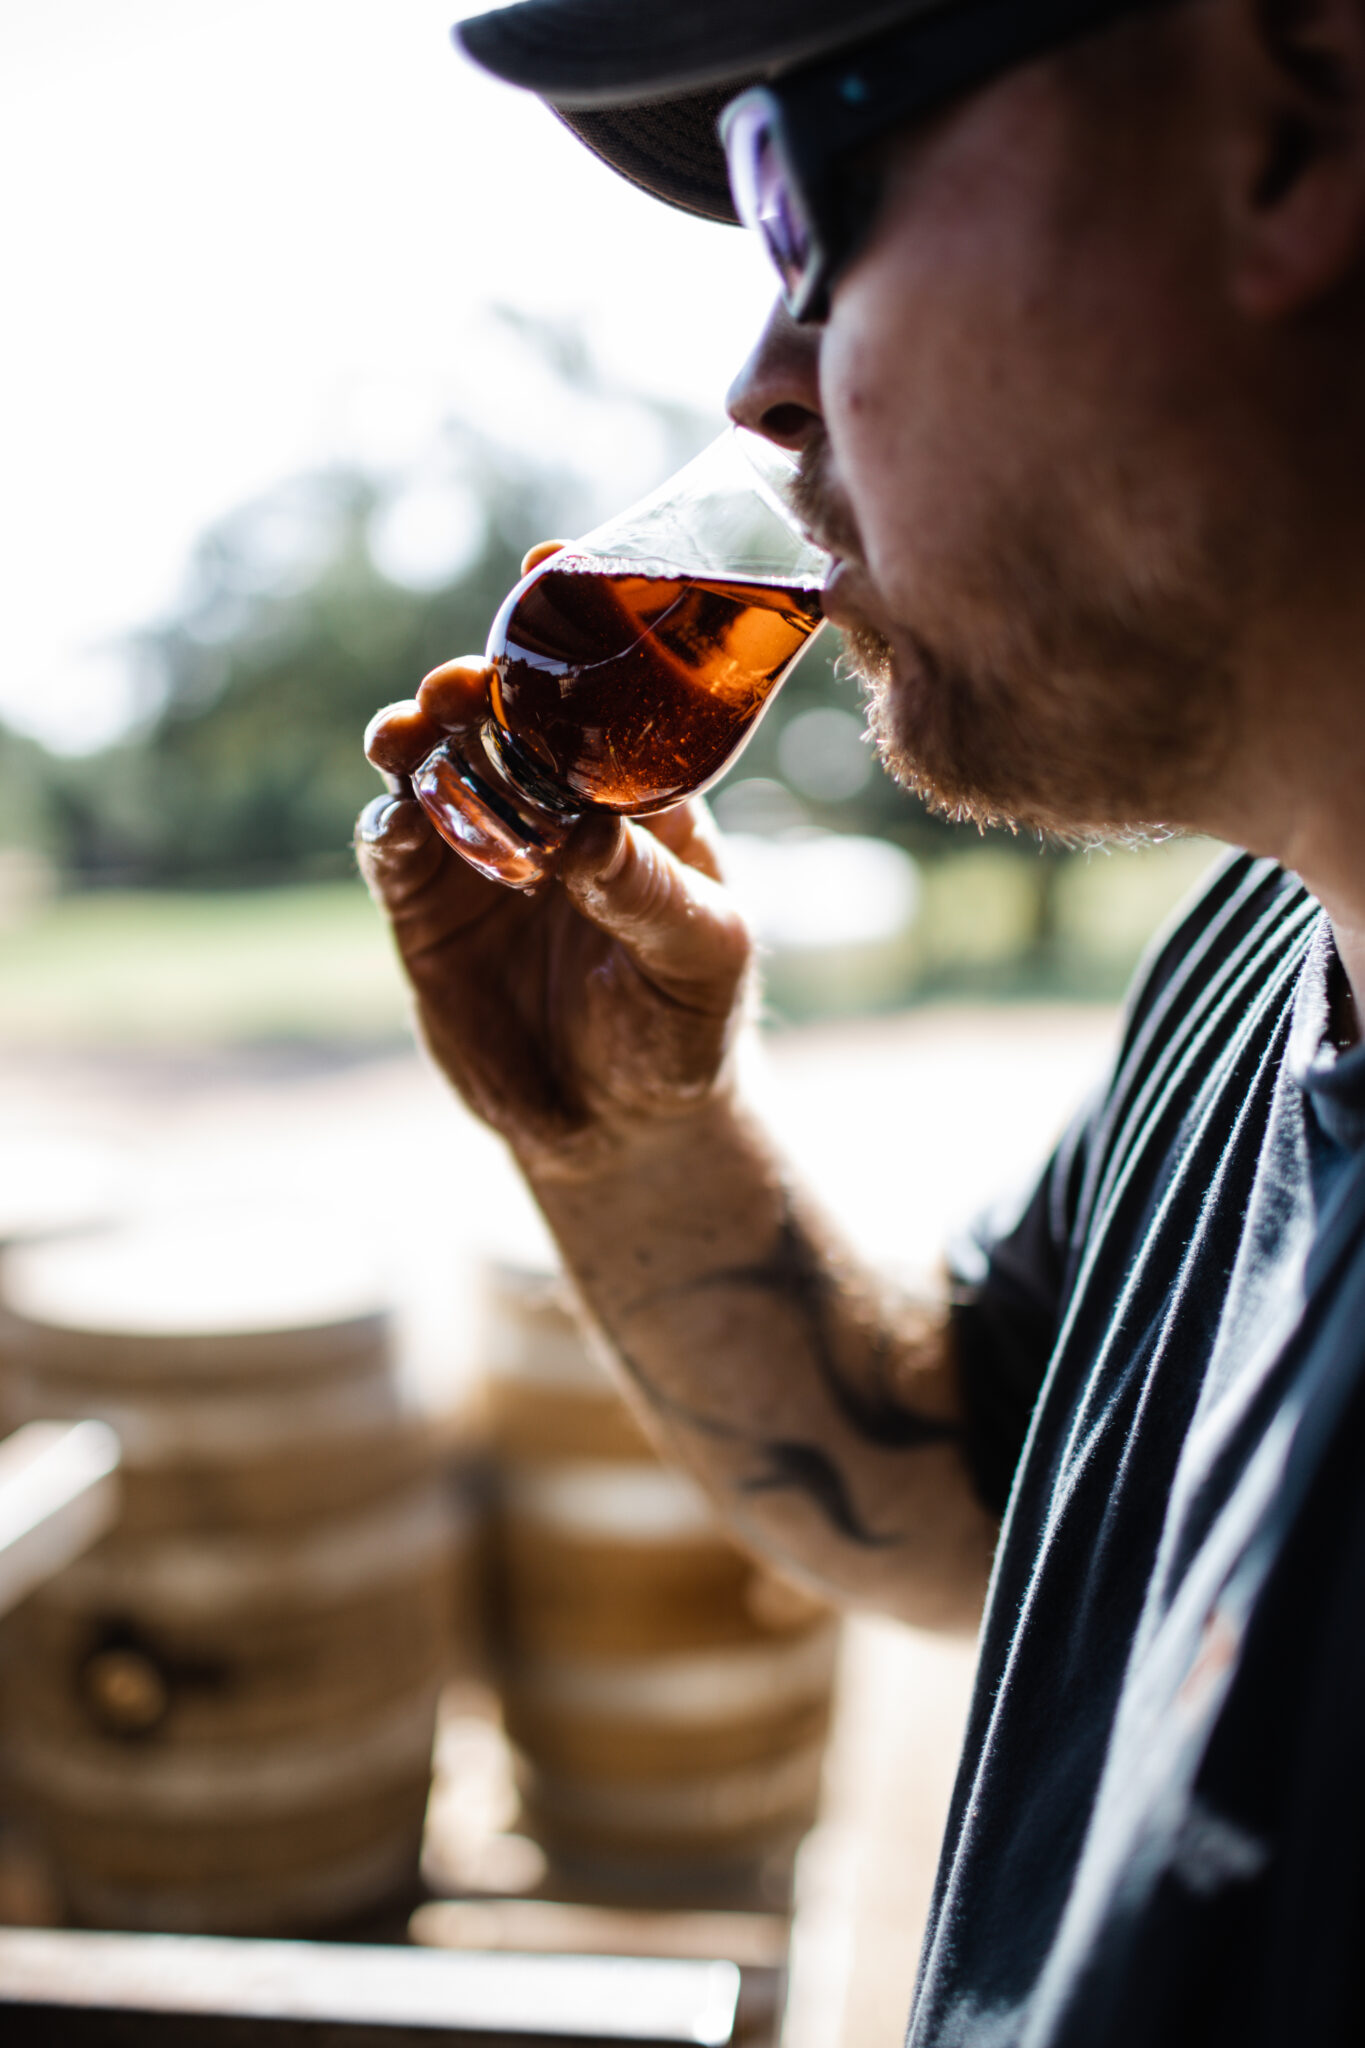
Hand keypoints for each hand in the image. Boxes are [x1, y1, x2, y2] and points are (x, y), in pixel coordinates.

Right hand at [356, 546, 754, 1177]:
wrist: (618, 1124)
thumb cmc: (684, 1022)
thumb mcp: (698, 956)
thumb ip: (647, 891)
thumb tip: (581, 833)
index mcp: (635, 793)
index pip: (603, 690)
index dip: (576, 621)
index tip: (549, 566)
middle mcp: (550, 802)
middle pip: (502, 714)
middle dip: (481, 681)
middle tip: (467, 681)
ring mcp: (481, 848)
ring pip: (436, 767)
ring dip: (422, 737)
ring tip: (418, 729)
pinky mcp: (425, 906)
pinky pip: (396, 846)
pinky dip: (394, 822)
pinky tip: (400, 812)